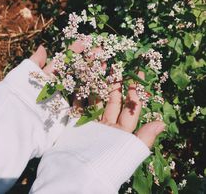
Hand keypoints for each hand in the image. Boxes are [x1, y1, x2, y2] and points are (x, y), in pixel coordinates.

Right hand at [29, 43, 164, 193]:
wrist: (75, 173)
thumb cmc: (106, 162)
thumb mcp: (128, 150)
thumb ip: (144, 137)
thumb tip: (162, 123)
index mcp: (121, 131)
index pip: (131, 107)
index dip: (135, 91)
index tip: (138, 74)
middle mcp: (107, 125)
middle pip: (112, 100)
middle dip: (115, 83)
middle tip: (116, 66)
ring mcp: (91, 123)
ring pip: (96, 99)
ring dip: (97, 84)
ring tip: (99, 67)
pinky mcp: (75, 123)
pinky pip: (78, 105)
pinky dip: (79, 93)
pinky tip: (81, 80)